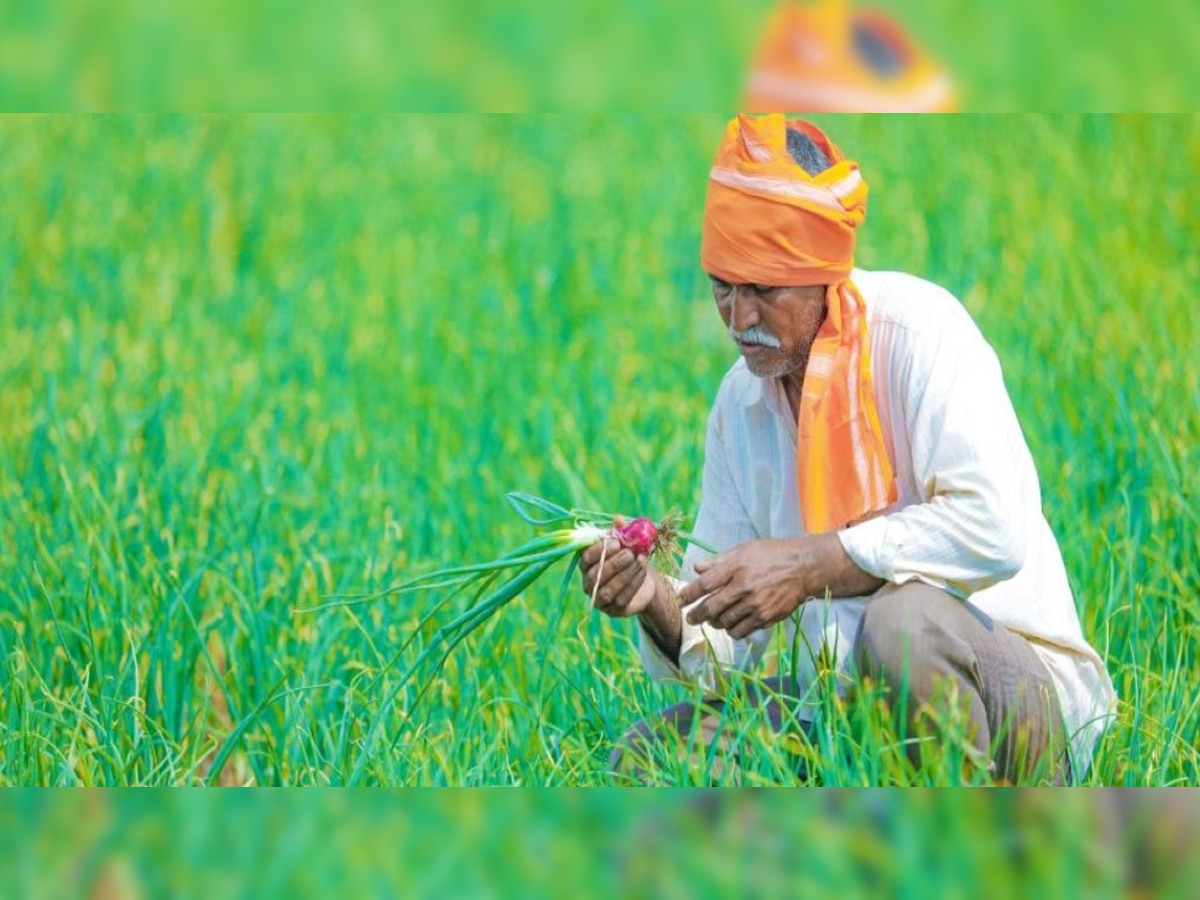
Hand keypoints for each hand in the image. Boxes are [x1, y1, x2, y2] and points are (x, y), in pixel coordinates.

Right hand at [579, 531, 657, 618]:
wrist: (644, 579)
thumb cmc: (630, 557)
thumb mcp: (627, 543)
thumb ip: (621, 532)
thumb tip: (618, 519)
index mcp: (587, 565)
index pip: (585, 559)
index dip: (598, 551)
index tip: (616, 542)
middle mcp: (589, 584)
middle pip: (596, 576)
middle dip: (614, 564)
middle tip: (629, 553)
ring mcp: (600, 599)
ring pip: (608, 590)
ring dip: (625, 574)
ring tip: (640, 561)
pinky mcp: (613, 611)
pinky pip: (622, 599)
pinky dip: (634, 583)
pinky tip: (643, 570)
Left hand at [676, 539, 809, 638]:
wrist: (804, 568)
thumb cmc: (772, 555)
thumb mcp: (744, 549)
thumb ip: (718, 560)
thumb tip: (697, 568)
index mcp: (736, 567)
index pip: (704, 584)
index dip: (687, 595)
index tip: (679, 601)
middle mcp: (744, 587)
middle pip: (710, 608)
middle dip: (696, 615)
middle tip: (691, 618)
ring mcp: (755, 605)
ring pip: (724, 622)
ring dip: (715, 623)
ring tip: (714, 619)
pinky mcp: (766, 618)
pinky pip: (741, 631)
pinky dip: (732, 630)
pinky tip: (731, 625)